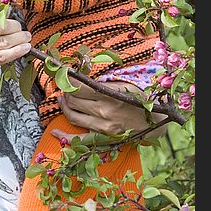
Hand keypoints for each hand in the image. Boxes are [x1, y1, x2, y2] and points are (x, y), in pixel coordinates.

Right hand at [0, 5, 31, 97]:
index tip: (10, 14)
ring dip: (20, 38)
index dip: (3, 12)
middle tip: (20, 28)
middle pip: (2, 25)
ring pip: (5, 42)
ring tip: (27, 37)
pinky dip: (17, 52)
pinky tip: (25, 48)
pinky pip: (3, 57)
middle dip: (15, 26)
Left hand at [51, 79, 167, 141]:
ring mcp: (103, 126)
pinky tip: (54, 131)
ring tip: (64, 100)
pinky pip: (79, 138)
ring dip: (64, 105)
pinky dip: (64, 136)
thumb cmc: (140, 98)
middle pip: (73, 99)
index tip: (64, 75)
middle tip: (66, 86)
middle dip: (66, 91)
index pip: (79, 85)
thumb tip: (81, 71)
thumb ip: (104, 80)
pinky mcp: (104, 138)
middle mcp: (104, 110)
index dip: (68, 79)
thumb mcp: (125, 83)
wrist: (156, 122)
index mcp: (110, 93)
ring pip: (72, 115)